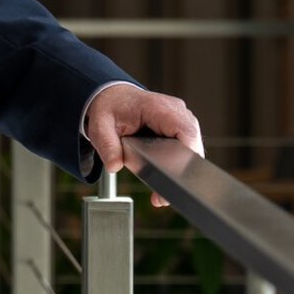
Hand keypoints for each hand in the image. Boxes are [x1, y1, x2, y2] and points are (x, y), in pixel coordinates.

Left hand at [84, 83, 204, 208]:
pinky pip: (187, 145)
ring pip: (192, 146)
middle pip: (192, 142)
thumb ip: (107, 145)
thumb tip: (114, 165)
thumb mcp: (100, 126)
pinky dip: (179, 162)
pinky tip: (167, 179)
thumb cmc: (110, 108)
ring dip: (182, 168)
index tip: (176, 178)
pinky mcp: (179, 126)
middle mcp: (175, 110)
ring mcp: (180, 117)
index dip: (186, 155)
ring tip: (161, 194)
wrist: (112, 97)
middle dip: (182, 170)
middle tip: (162, 196)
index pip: (186, 130)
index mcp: (158, 107)